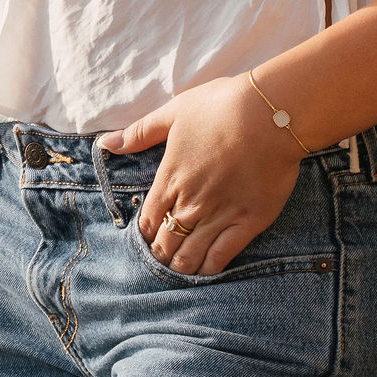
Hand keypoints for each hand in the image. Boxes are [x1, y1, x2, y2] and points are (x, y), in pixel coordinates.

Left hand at [100, 76, 304, 276]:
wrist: (269, 114)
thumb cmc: (222, 106)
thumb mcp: (176, 111)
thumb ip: (140, 131)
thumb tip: (106, 143)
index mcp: (170, 178)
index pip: (150, 219)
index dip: (148, 231)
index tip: (152, 233)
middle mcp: (190, 203)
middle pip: (166, 242)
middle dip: (162, 251)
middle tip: (166, 254)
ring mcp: (218, 216)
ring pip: (190, 255)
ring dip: (181, 264)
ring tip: (182, 265)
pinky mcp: (247, 222)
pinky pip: (221, 257)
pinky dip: (209, 268)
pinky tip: (206, 269)